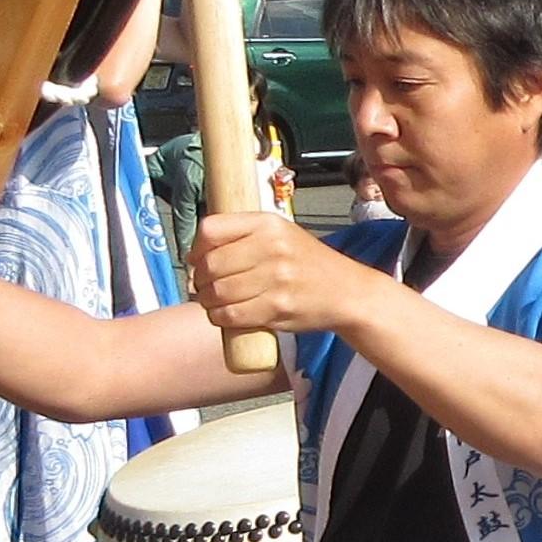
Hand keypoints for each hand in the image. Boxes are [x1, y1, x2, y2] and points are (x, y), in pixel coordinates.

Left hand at [187, 211, 371, 338]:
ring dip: (207, 301)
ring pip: (217, 292)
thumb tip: (195, 255)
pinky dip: (219, 318)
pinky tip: (224, 315)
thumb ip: (243, 236)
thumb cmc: (308, 263)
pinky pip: (231, 315)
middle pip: (210, 264)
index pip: (211, 229)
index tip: (197, 259)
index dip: (196, 247)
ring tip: (213, 301)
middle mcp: (271, 247)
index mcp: (268, 223)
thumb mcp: (280, 234)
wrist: (346, 292)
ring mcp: (275, 278)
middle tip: (204, 286)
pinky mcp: (277, 307)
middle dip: (199, 279)